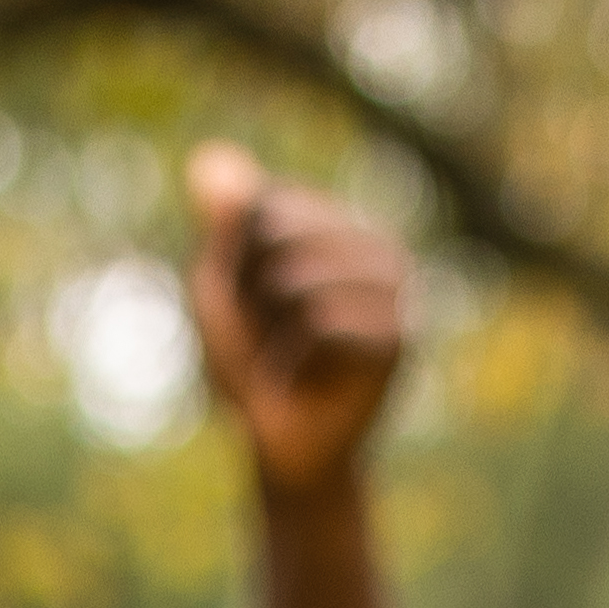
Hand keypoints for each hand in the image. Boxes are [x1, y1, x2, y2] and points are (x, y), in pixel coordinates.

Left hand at [182, 143, 413, 497]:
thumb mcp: (222, 284)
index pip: (263, 207)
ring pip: (298, 279)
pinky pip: (321, 322)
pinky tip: (311, 379)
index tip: (255, 305)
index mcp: (341, 222)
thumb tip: (208, 159)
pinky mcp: (400, 337)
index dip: (237, 263)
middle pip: (280, 234)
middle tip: (275, 338)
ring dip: (274, 331)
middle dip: (254, 295)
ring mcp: (398, 291)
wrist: (283, 448)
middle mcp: (380, 246)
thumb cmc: (252, 363)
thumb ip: (222, 223)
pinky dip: (296, 358)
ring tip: (292, 359)